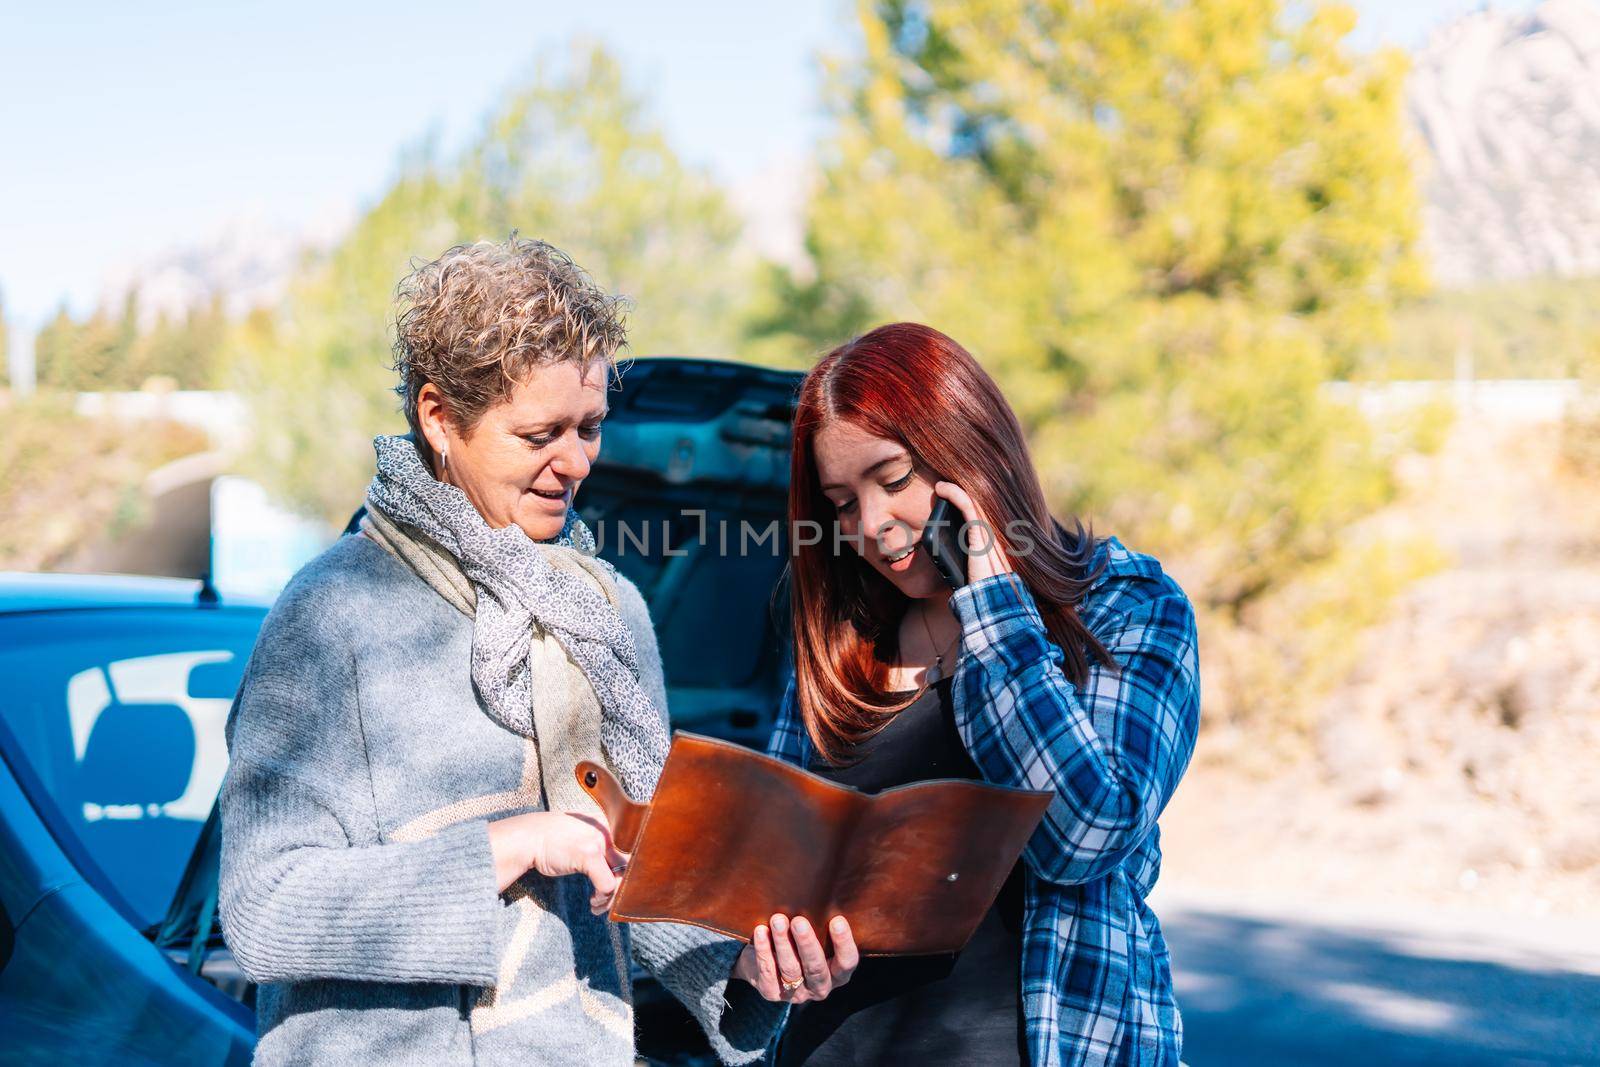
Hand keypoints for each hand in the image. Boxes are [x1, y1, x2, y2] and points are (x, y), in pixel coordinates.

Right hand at [487, 811, 626, 912]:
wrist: (529, 838)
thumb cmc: (556, 842)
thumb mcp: (587, 838)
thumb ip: (607, 849)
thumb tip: (626, 874)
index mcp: (613, 824)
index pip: (638, 850)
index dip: (634, 873)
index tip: (624, 889)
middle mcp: (610, 829)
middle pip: (634, 865)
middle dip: (625, 889)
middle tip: (613, 902)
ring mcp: (600, 840)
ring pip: (622, 878)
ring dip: (612, 898)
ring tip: (599, 905)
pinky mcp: (589, 854)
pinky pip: (607, 885)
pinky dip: (602, 898)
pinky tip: (592, 902)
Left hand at [732, 913, 858, 1003]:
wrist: (767, 959)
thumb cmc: (800, 941)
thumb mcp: (818, 937)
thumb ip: (823, 926)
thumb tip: (826, 896)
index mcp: (838, 974)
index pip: (847, 962)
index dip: (843, 944)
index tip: (837, 920)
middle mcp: (820, 987)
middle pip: (816, 968)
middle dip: (807, 944)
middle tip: (799, 921)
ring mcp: (795, 993)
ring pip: (790, 969)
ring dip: (783, 943)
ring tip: (778, 920)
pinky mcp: (771, 992)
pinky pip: (767, 972)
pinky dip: (764, 950)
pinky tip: (761, 932)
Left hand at [933, 481, 1013, 581]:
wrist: (991, 600)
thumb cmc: (980, 590)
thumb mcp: (971, 570)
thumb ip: (965, 559)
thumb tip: (944, 556)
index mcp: (991, 541)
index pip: (978, 515)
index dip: (964, 503)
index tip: (948, 498)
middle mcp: (992, 532)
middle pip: (976, 504)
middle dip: (960, 493)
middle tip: (944, 486)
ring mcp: (987, 531)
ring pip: (972, 501)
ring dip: (955, 490)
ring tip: (941, 485)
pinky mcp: (979, 532)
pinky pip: (966, 506)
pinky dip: (954, 494)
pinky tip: (942, 489)